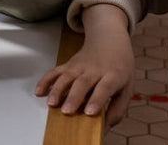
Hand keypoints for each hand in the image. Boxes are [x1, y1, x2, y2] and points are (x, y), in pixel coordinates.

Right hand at [34, 5, 134, 124]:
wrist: (109, 39)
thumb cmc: (119, 66)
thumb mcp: (128, 87)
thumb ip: (119, 108)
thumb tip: (107, 127)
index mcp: (113, 75)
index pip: (104, 87)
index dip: (96, 100)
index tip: (89, 112)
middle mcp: (95, 69)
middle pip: (83, 83)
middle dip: (73, 97)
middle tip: (67, 111)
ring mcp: (80, 66)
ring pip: (67, 77)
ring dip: (57, 90)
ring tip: (51, 103)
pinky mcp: (69, 64)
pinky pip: (55, 71)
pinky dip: (46, 80)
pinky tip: (39, 91)